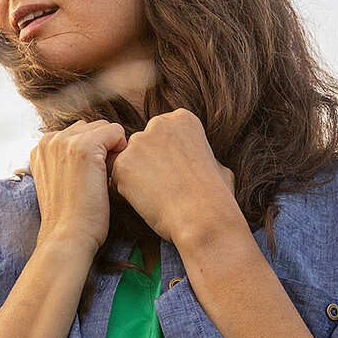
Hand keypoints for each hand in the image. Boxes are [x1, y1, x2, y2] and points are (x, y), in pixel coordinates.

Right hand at [28, 119, 128, 253]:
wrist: (67, 238)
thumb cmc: (69, 218)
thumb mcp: (60, 183)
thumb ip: (65, 163)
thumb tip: (88, 154)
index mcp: (41, 147)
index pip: (77, 133)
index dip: (91, 153)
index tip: (90, 177)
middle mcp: (50, 139)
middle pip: (90, 127)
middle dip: (102, 147)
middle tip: (101, 178)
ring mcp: (65, 142)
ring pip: (103, 127)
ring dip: (112, 149)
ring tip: (106, 177)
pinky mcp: (84, 148)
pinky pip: (116, 132)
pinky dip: (121, 149)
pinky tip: (114, 173)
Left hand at [108, 108, 243, 251]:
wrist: (203, 218)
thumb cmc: (217, 198)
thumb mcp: (218, 164)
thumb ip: (199, 154)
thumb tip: (199, 159)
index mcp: (183, 119)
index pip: (163, 133)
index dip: (168, 156)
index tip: (177, 173)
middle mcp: (158, 123)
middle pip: (144, 144)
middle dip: (150, 164)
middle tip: (165, 188)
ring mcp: (138, 142)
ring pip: (129, 160)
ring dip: (138, 177)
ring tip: (159, 197)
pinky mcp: (123, 164)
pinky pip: (118, 177)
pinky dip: (129, 192)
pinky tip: (148, 202)